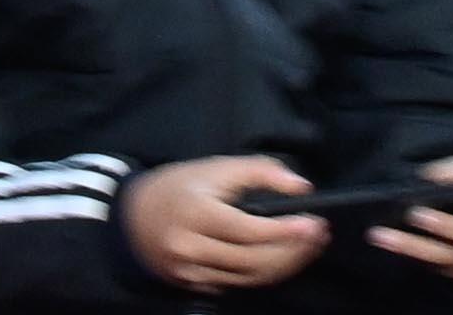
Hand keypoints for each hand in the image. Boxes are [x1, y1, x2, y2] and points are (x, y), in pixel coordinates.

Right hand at [126, 157, 335, 290]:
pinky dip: (264, 274)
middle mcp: (191, 247)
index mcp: (196, 212)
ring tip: (308, 247)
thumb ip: (259, 171)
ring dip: (285, 265)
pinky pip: (237, 285)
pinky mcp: (194, 286)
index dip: (284, 230)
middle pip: (253, 260)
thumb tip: (300, 188)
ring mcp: (191, 272)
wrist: (133, 218)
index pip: (248, 230)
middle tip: (319, 235)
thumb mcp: (214, 166)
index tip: (313, 223)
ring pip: (249, 278)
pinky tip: (282, 259)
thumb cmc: (178, 187)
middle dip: (292, 250)